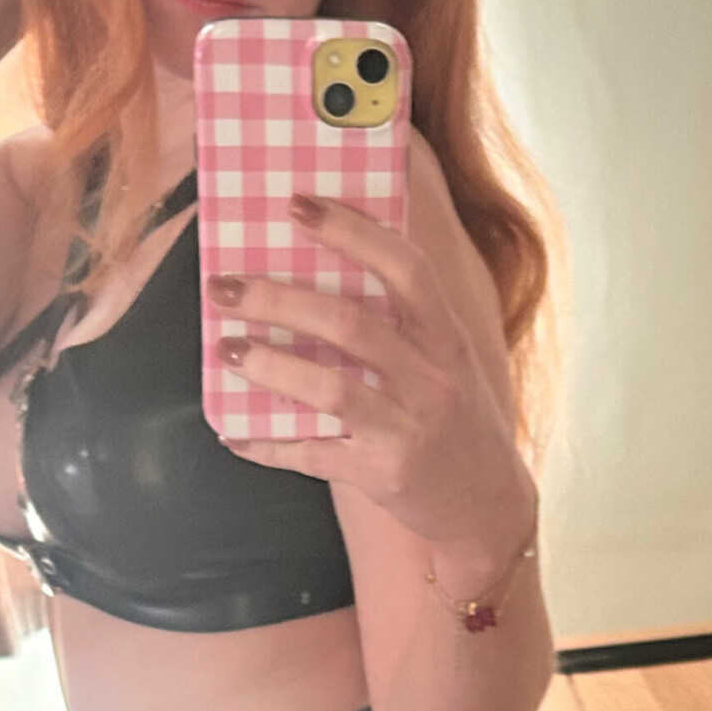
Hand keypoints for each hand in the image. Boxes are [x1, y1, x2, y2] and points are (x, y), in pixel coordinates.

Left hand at [207, 195, 528, 555]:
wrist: (487, 506)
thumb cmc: (454, 417)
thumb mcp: (445, 360)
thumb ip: (399, 321)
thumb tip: (312, 272)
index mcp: (445, 336)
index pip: (404, 267)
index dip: (350, 231)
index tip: (296, 204)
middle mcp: (431, 377)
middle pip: (349, 324)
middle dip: (278, 299)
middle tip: (224, 286)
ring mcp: (408, 428)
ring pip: (331, 389)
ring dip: (270, 366)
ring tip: (226, 349)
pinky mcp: (384, 474)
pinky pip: (314, 455)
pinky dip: (268, 444)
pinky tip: (232, 433)